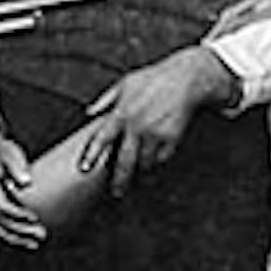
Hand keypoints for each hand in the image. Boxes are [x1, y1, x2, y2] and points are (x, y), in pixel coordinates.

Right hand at [0, 115, 46, 251]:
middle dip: (22, 230)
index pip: (1, 206)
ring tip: (36, 244)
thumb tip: (27, 182)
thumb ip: (16, 166)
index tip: (35, 217)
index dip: (18, 214)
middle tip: (43, 233)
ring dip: (16, 239)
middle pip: (0, 221)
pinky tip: (25, 241)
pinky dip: (10, 237)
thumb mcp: (8, 152)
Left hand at [79, 46, 235, 198]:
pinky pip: (161, 159)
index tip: (84, 168)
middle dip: (119, 180)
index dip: (92, 155)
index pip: (102, 138)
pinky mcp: (171, 138)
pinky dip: (157, 162)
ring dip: (140, 170)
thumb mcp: (125, 83)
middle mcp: (137, 126)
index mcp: (122, 112)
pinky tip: (153, 161)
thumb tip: (89, 112)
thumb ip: (106, 99)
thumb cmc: (154, 79)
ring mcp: (155, 134)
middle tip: (117, 192)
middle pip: (124, 161)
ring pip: (144, 163)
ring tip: (137, 174)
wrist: (186, 79)